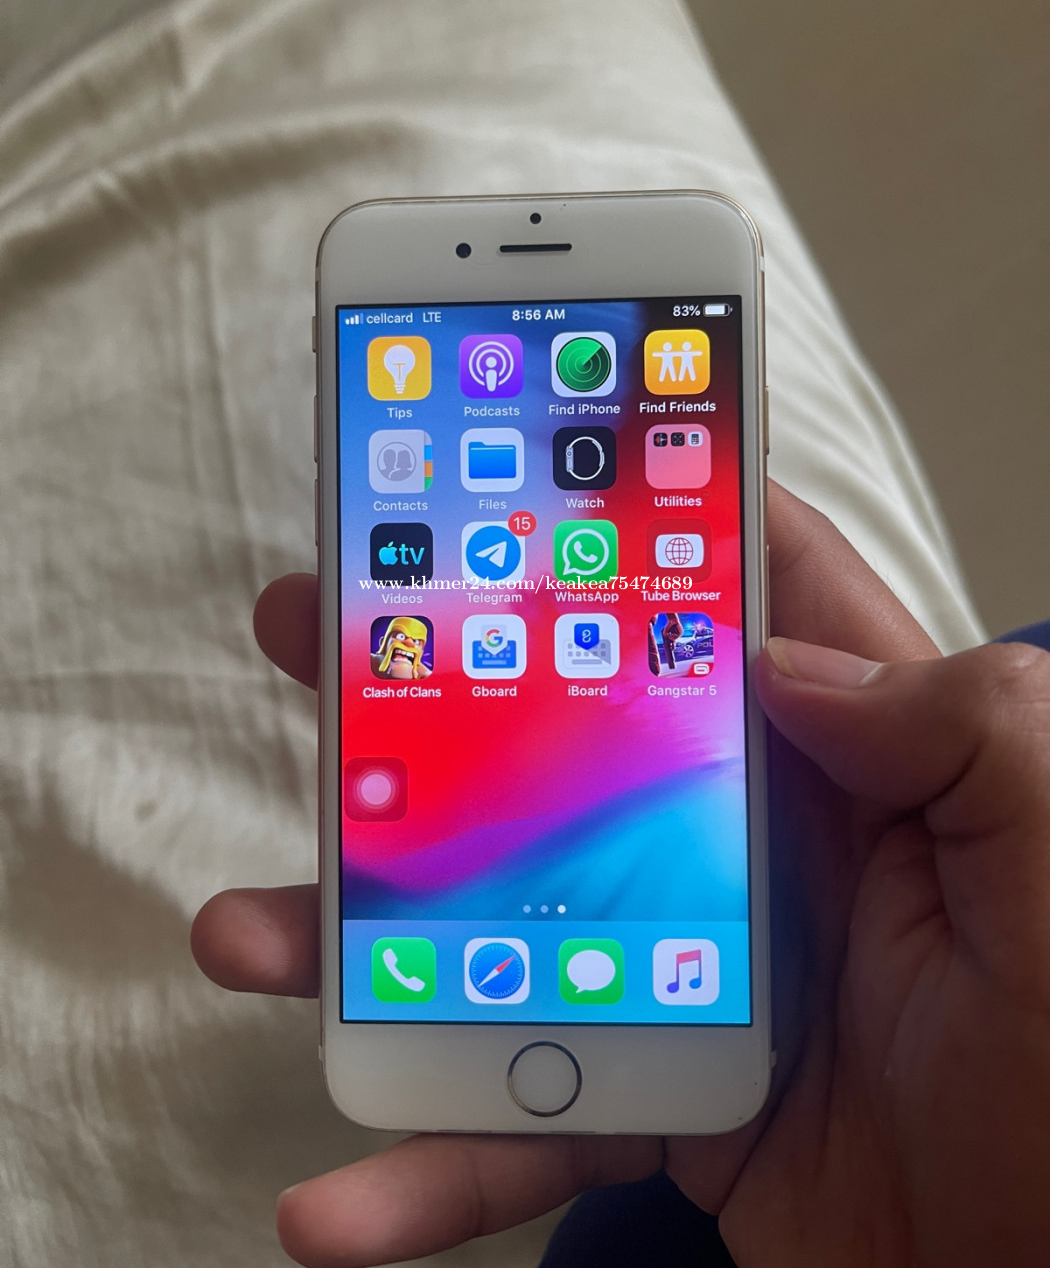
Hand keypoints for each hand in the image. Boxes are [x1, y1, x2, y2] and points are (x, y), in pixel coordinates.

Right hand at [194, 482, 1031, 1267]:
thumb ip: (961, 721)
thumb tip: (777, 653)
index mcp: (856, 764)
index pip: (739, 597)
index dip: (636, 516)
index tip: (515, 465)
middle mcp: (756, 848)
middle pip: (569, 735)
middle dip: (434, 685)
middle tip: (314, 631)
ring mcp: (691, 973)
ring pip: (500, 926)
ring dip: (367, 939)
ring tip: (245, 929)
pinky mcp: (661, 1099)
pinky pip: (523, 1121)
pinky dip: (429, 1162)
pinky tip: (335, 1192)